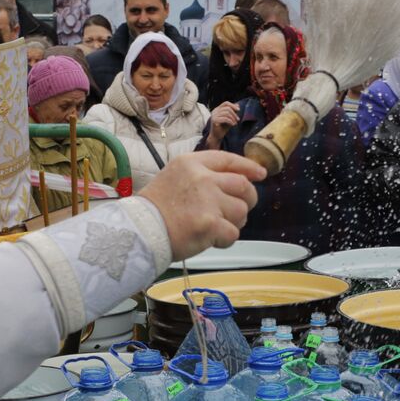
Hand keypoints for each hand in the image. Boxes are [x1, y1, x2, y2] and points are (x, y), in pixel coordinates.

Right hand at [140, 152, 265, 259]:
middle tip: (237, 211)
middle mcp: (202, 178)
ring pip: (241, 211)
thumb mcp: (174, 177)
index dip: (248, 167)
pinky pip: (233, 233)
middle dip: (247, 199)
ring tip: (215, 227)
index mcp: (192, 163)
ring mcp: (207, 201)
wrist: (139, 230)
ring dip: (234, 222)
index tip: (260, 174)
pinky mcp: (210, 224)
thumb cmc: (155, 209)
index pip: (228, 160)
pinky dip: (224, 240)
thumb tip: (238, 181)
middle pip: (243, 186)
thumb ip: (202, 175)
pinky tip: (209, 239)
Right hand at [207, 101, 239, 147]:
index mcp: (217, 109)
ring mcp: (214, 115)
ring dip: (233, 118)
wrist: (217, 136)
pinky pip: (225, 119)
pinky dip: (231, 121)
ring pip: (227, 113)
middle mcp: (215, 111)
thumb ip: (233, 112)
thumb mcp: (230, 118)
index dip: (233, 105)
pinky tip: (233, 125)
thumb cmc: (223, 127)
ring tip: (235, 123)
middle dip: (234, 114)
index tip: (238, 110)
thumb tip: (238, 105)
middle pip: (227, 108)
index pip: (226, 103)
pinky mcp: (214, 120)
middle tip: (237, 120)